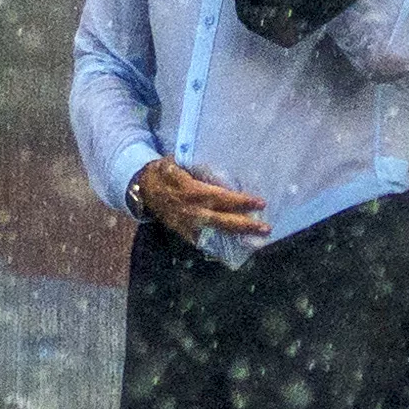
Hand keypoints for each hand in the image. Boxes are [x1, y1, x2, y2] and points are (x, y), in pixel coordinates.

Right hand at [132, 157, 269, 247]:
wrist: (143, 189)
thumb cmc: (165, 171)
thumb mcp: (178, 162)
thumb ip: (199, 168)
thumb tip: (224, 170)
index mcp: (190, 191)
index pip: (219, 197)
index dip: (240, 201)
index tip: (260, 203)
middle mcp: (189, 210)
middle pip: (221, 220)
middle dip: (244, 225)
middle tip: (265, 228)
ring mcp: (186, 224)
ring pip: (214, 233)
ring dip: (236, 237)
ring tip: (257, 240)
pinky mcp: (183, 232)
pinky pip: (203, 241)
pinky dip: (219, 246)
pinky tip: (236, 247)